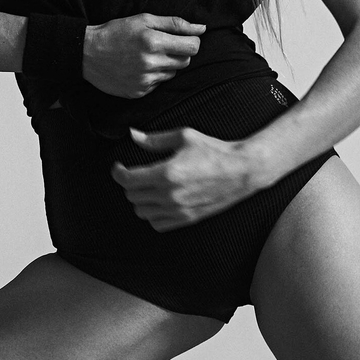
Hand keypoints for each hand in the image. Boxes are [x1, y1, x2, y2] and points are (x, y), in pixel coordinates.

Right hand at [82, 14, 205, 98]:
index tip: (183, 38)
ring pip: (173, 73)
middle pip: (186, 61)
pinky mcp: (139, 92)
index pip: (192, 47)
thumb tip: (201, 28)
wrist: (87, 53)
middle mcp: (150, 63)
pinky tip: (139, 67)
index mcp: (153, 42)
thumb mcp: (144, 20)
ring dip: (167, 64)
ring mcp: (145, 80)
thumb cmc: (116, 32)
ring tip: (148, 55)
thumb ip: (175, 24)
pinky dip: (154, 75)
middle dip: (180, 52)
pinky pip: (159, 83)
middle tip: (162, 45)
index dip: (191, 41)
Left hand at [110, 127, 263, 230]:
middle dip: (129, 184)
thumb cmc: (213, 150)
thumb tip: (132, 135)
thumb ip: (154, 140)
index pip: (128, 180)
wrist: (241, 170)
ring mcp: (178, 209)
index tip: (118, 166)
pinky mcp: (187, 218)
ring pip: (142, 212)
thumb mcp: (183, 137)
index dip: (118, 172)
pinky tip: (158, 201)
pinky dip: (152, 214)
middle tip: (135, 173)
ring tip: (147, 187)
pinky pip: (157, 224)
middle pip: (132, 196)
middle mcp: (170, 194)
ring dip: (140, 200)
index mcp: (166, 172)